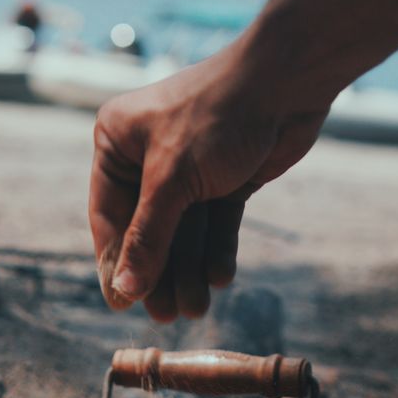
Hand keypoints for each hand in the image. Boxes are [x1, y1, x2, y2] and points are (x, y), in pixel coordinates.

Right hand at [89, 40, 328, 320]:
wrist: (288, 81)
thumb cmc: (217, 114)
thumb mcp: (172, 180)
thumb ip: (148, 238)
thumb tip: (124, 291)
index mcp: (117, 142)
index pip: (109, 216)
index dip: (116, 263)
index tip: (122, 305)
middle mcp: (147, 155)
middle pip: (147, 230)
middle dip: (159, 273)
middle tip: (167, 316)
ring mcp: (188, 168)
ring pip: (182, 232)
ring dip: (189, 270)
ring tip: (197, 308)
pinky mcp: (225, 178)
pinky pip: (214, 224)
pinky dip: (216, 251)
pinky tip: (220, 278)